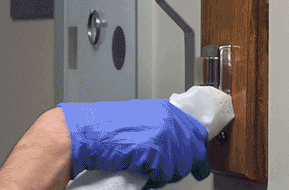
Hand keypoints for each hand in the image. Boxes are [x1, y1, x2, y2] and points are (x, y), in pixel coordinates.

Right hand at [60, 99, 209, 187]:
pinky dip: (154, 178)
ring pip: (181, 165)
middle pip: (193, 150)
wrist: (87, 132)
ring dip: (166, 173)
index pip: (196, 130)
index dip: (196, 148)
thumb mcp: (137, 118)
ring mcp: (164, 136)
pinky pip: (165, 174)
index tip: (200, 162)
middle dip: (184, 164)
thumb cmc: (105, 127)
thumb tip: (175, 143)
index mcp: (165, 110)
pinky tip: (142, 171)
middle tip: (169, 170)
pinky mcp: (156, 153)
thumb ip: (159, 126)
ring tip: (148, 169)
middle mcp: (169, 120)